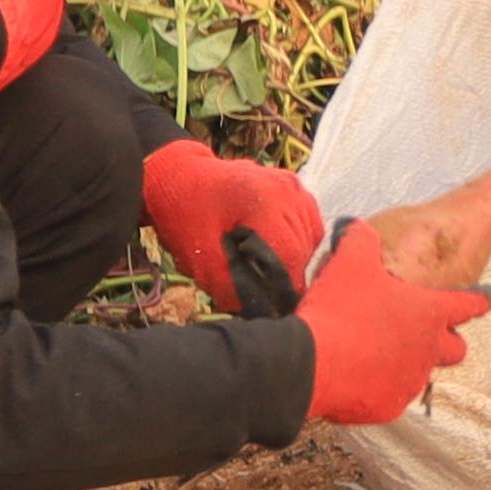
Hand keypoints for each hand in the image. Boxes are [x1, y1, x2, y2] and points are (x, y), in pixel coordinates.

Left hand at [137, 138, 327, 317]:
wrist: (179, 175)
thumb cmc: (185, 214)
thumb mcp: (202, 257)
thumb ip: (233, 285)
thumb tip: (265, 314)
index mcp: (268, 200)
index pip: (291, 256)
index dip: (282, 288)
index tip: (272, 310)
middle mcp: (291, 190)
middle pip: (304, 249)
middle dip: (284, 274)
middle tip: (259, 287)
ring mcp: (296, 187)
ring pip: (311, 239)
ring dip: (292, 260)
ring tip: (263, 266)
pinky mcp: (297, 189)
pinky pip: (308, 226)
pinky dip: (296, 243)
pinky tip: (274, 249)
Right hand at [293, 222, 490, 428]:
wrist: (309, 364)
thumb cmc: (338, 310)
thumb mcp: (349, 263)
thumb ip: (361, 240)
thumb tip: (357, 227)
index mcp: (428, 313)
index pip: (469, 305)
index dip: (479, 300)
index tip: (488, 298)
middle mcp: (428, 350)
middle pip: (456, 350)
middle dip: (448, 342)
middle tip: (428, 334)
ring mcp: (410, 381)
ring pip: (420, 375)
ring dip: (406, 364)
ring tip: (378, 355)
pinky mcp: (388, 407)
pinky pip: (390, 397)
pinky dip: (378, 388)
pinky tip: (356, 378)